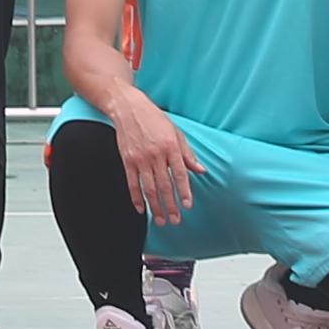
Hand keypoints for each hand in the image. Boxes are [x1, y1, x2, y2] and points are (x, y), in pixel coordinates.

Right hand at [110, 105, 197, 229]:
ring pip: (148, 188)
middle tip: (175, 220)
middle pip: (164, 185)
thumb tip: (201, 170)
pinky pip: (132, 183)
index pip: (180, 174)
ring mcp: (140, 158)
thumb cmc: (154, 119)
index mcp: (171, 147)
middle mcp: (156, 154)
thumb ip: (188, 154)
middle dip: (170, 205)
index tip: (187, 206)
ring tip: (160, 220)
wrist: (129, 108)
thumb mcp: (176, 133)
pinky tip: (141, 209)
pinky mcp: (127, 160)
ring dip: (154, 207)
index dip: (184, 191)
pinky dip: (136, 198)